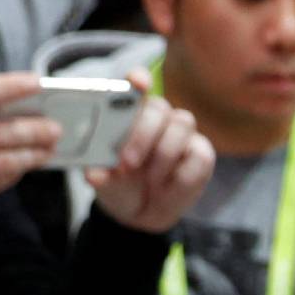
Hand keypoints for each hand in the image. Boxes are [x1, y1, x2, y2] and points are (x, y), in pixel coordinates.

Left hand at [91, 77, 212, 230]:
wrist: (139, 215)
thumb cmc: (120, 187)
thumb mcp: (105, 183)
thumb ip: (100, 174)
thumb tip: (93, 174)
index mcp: (130, 114)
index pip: (136, 85)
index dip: (138, 79)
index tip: (138, 83)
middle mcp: (158, 118)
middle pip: (159, 106)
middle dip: (143, 133)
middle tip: (128, 163)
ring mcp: (182, 134)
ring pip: (182, 124)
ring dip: (164, 154)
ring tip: (151, 181)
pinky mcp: (201, 154)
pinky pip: (199, 155)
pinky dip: (182, 177)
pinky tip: (169, 188)